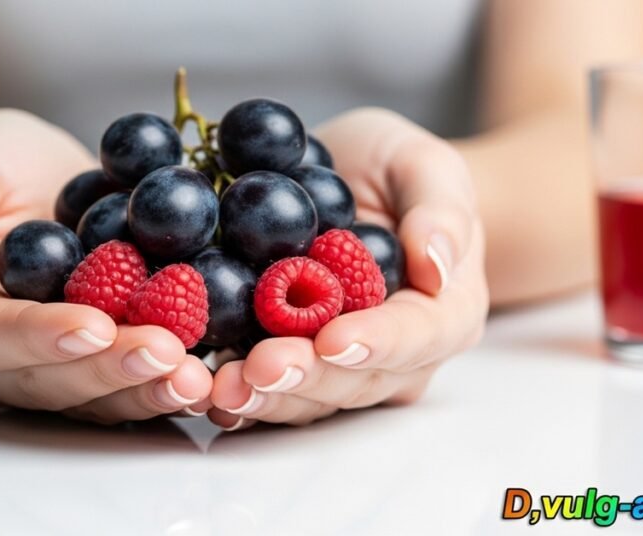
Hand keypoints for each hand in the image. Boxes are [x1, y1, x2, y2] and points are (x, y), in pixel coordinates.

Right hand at [0, 109, 212, 423]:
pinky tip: (208, 376)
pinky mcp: (90, 368)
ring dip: (146, 390)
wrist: (16, 188)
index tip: (95, 325)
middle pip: (46, 380)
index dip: (41, 335)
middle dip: (110, 370)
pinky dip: (164, 383)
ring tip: (196, 378)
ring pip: (90, 398)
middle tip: (167, 355)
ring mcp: (39, 373)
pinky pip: (124, 387)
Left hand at [208, 108, 487, 430]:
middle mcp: (396, 356)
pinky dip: (235, 394)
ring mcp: (341, 368)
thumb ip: (440, 210)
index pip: (416, 337)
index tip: (334, 338)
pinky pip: (267, 389)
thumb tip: (436, 261)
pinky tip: (200, 392)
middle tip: (260, 369)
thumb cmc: (399, 173)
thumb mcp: (426, 167)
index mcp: (442, 312)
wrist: (356, 184)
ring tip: (222, 388)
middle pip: (355, 380)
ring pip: (308, 398)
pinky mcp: (293, 365)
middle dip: (306, 378)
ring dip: (264, 397)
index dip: (376, 342)